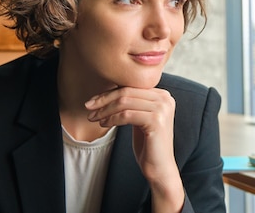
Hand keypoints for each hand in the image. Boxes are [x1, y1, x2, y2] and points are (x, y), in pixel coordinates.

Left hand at [85, 87, 183, 211]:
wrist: (160, 167)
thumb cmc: (148, 144)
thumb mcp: (140, 117)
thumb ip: (133, 103)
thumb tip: (109, 91)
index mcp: (162, 95)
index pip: (131, 87)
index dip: (109, 93)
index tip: (93, 101)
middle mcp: (165, 98)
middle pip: (127, 92)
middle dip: (104, 99)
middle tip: (88, 107)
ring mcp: (162, 109)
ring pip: (124, 102)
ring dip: (105, 110)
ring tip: (94, 118)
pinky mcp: (156, 121)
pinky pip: (126, 115)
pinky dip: (112, 119)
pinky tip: (104, 124)